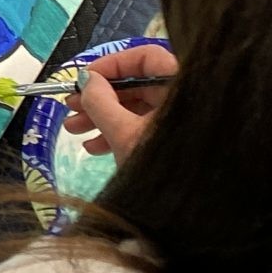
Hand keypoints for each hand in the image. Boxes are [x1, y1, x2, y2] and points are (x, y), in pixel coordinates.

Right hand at [62, 44, 178, 164]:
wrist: (200, 215)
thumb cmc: (165, 167)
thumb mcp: (124, 134)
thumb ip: (100, 102)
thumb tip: (88, 80)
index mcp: (182, 88)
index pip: (145, 57)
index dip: (110, 64)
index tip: (83, 79)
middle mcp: (187, 101)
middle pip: (138, 85)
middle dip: (99, 96)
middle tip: (70, 107)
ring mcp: (183, 123)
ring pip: (138, 108)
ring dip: (102, 116)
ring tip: (73, 130)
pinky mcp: (179, 143)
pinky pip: (146, 128)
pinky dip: (119, 133)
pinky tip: (94, 147)